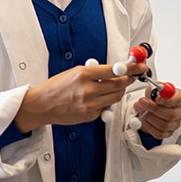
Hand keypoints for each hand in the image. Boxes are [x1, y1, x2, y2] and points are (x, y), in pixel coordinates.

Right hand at [14, 62, 148, 132]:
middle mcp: (88, 90)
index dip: (129, 68)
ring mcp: (89, 104)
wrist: (42, 104)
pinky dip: (106, 102)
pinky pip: (105, 107)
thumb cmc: (56, 87)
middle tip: (132, 76)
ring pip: (115, 97)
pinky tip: (98, 98)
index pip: (114, 70)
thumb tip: (112, 69)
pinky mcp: (90, 115)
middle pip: (119, 85)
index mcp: (84, 74)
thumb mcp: (73, 72)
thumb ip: (93, 72)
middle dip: (128, 79)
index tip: (138, 66)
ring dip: (119, 91)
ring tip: (114, 86)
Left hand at [133, 86, 180, 138]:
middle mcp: (179, 112)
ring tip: (140, 109)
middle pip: (171, 114)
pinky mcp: (168, 133)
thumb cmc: (154, 97)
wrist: (150, 107)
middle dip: (154, 108)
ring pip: (164, 125)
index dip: (168, 100)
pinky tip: (143, 119)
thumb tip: (156, 91)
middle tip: (143, 102)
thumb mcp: (154, 88)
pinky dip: (149, 126)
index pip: (178, 99)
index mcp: (179, 98)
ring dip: (149, 117)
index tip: (157, 98)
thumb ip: (156, 88)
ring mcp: (175, 124)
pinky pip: (159, 133)